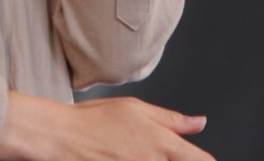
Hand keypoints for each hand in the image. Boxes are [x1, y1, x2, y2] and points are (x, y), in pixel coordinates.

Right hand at [0, 92, 214, 160]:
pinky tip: (125, 157)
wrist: (62, 137)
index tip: (199, 158)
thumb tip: (200, 122)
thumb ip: (171, 118)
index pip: (200, 160)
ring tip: (134, 151)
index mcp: (161, 141)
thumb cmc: (94, 119)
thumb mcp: (134, 107)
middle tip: (151, 150)